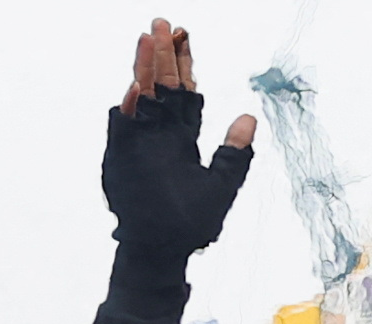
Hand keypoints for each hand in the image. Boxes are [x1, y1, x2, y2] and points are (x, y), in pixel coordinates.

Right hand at [103, 21, 258, 266]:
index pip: (184, 91)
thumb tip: (248, 118)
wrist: (161, 252)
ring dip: (144, 69)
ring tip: (147, 39)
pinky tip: (137, 86)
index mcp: (182, 137)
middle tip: (162, 23)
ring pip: (141, 98)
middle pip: (161, 86)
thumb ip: (235, 155)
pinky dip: (129, 108)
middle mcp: (159, 135)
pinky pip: (123, 128)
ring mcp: (139, 144)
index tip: (185, 35)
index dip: (185, 63)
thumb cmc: (190, 226)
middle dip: (162, 54)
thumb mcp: (222, 186)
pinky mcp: (122, 159)